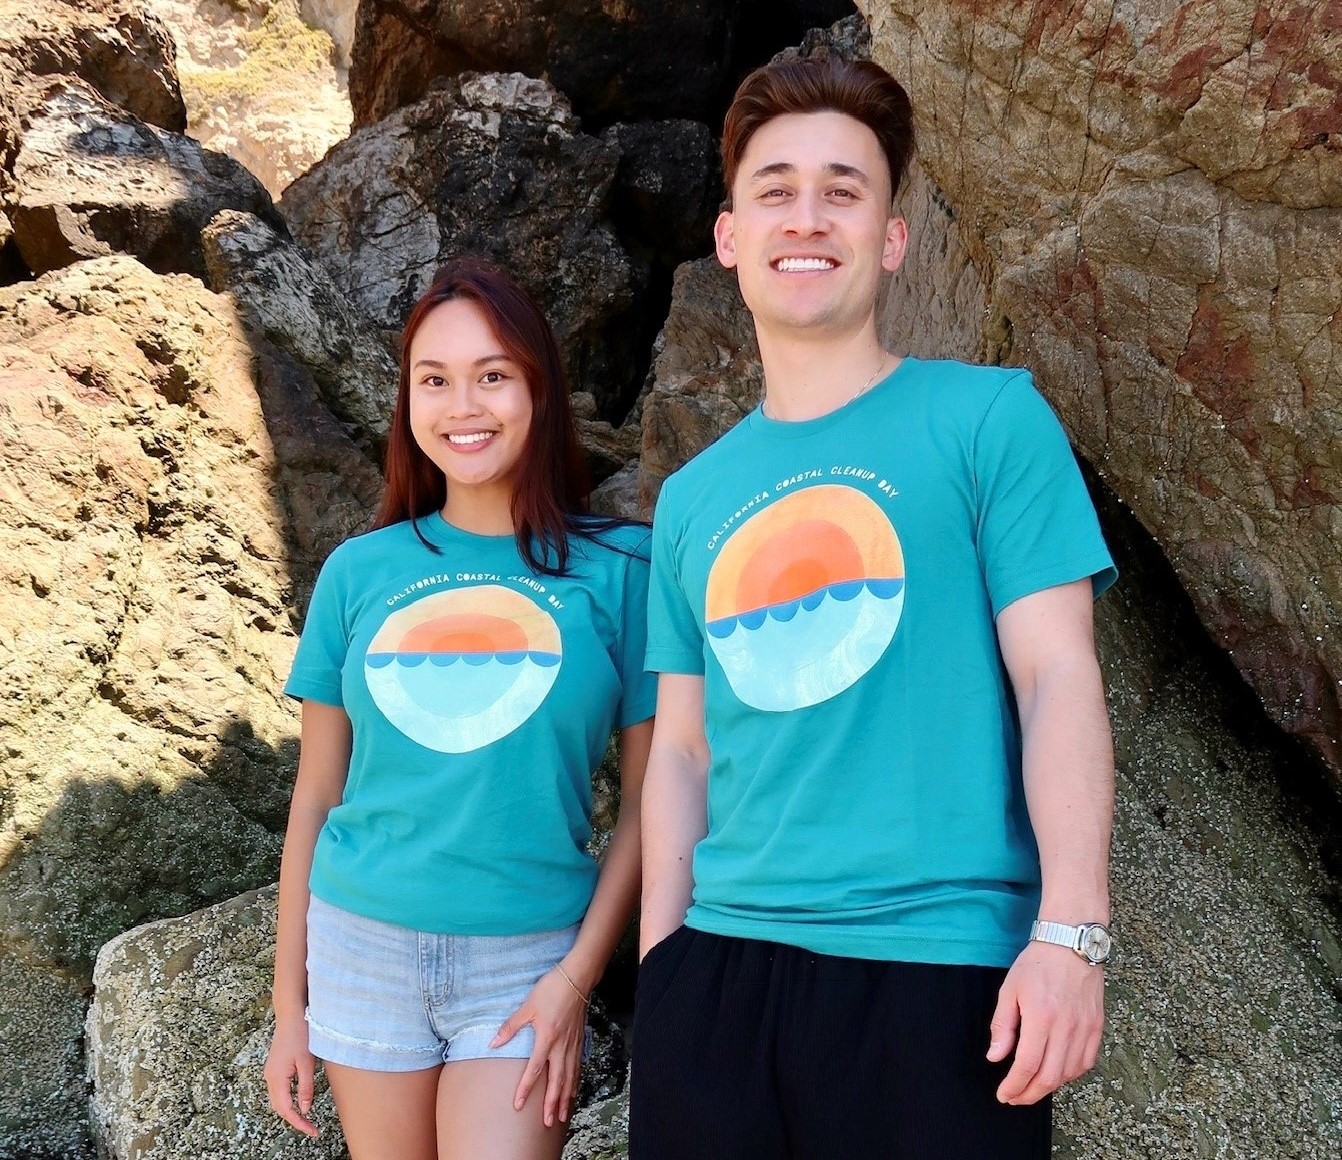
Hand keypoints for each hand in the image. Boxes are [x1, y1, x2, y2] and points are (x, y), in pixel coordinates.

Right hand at [264, 1015, 319, 1136]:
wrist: (291, 1016)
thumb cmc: (301, 1036)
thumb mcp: (307, 1063)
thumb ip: (306, 1088)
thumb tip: (305, 1109)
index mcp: (276, 1078)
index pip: (286, 1110)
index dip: (299, 1123)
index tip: (312, 1131)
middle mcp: (270, 1078)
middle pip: (279, 1107)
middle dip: (295, 1120)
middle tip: (312, 1128)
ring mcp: (270, 1073)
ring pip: (279, 1100)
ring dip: (291, 1110)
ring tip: (307, 1119)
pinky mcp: (274, 1068)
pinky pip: (280, 1090)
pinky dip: (288, 1099)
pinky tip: (300, 1101)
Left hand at [491, 966, 587, 1126]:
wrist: (576, 978)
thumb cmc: (551, 989)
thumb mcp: (527, 1006)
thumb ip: (511, 1027)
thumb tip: (493, 1043)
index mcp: (547, 1038)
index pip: (534, 1070)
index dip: (525, 1089)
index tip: (518, 1105)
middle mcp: (561, 1046)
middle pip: (557, 1081)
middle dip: (551, 1103)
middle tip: (547, 1122)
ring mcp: (572, 1044)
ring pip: (569, 1077)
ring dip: (565, 1098)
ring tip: (560, 1115)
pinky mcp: (579, 1040)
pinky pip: (578, 1066)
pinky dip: (575, 1082)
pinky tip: (573, 1091)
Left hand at [987, 941, 1103, 1104]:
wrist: (1071, 944)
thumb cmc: (1037, 964)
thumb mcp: (1010, 990)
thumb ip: (1002, 1026)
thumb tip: (995, 1057)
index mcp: (1041, 1017)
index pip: (1027, 1065)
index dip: (1014, 1086)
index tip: (1004, 1094)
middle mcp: (1066, 1027)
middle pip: (1050, 1077)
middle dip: (1029, 1094)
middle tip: (1015, 1097)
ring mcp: (1085, 1029)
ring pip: (1069, 1074)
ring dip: (1048, 1086)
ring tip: (1031, 1086)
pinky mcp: (1097, 1027)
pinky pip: (1085, 1062)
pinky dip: (1070, 1074)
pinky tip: (1056, 1073)